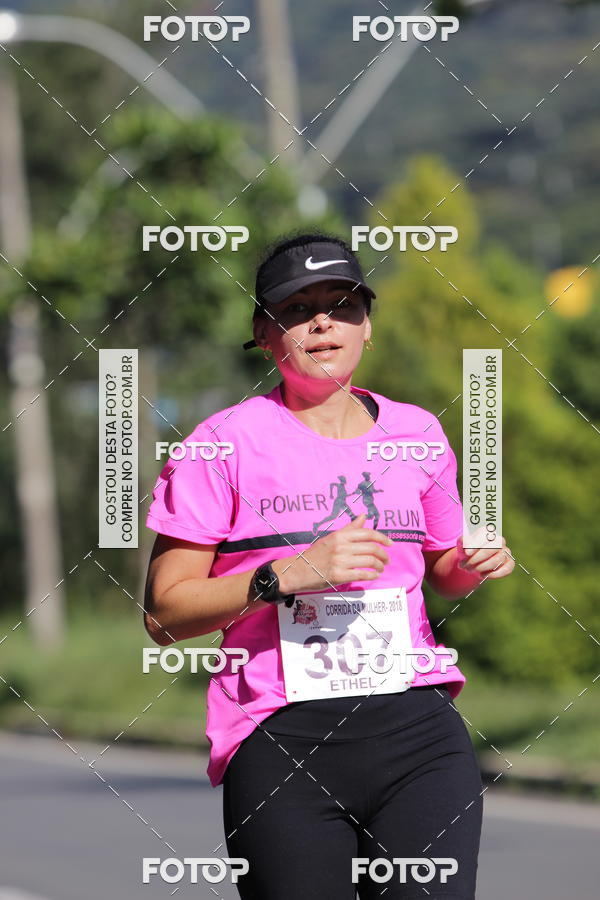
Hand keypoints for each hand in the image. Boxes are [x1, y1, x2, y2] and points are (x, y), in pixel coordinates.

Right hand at [277, 513, 393, 593]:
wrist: (298, 571)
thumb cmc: (316, 554)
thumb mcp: (331, 537)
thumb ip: (349, 528)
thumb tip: (364, 516)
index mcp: (340, 536)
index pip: (367, 533)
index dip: (382, 538)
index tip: (390, 544)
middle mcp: (341, 547)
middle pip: (371, 548)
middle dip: (383, 555)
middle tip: (386, 560)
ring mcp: (340, 561)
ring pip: (369, 562)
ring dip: (379, 566)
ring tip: (380, 568)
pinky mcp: (339, 576)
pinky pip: (362, 574)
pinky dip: (372, 575)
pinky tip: (374, 575)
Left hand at [456, 533, 513, 579]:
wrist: (472, 561)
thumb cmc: (467, 550)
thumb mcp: (462, 544)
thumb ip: (463, 542)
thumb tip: (467, 548)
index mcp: (488, 532)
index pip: (485, 536)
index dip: (476, 545)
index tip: (467, 553)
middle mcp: (499, 540)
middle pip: (491, 549)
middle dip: (476, 559)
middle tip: (466, 565)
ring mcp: (506, 552)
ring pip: (497, 560)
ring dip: (482, 567)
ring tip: (471, 570)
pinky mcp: (509, 563)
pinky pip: (507, 569)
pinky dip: (493, 574)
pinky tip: (481, 575)